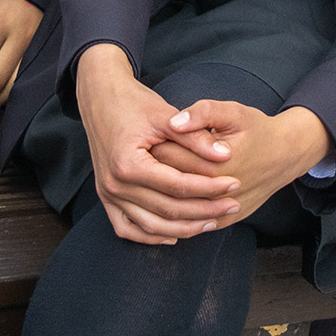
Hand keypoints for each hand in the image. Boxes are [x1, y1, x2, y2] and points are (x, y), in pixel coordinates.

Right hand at [75, 43, 240, 245]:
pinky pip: (127, 228)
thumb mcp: (165, 114)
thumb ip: (195, 137)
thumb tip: (225, 155)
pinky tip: (174, 235)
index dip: (210, 188)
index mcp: (128, 164)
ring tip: (213, 222)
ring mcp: (107, 194)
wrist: (101, 98)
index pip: (178, 186)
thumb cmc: (133, 102)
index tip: (235, 184)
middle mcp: (114, 184)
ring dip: (184, 229)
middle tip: (232, 205)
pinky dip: (151, 236)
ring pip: (151, 226)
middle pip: (167, 210)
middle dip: (205, 211)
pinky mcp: (105, 197)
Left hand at [161, 100, 331, 226]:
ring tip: (154, 174)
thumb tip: (174, 123)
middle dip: (151, 169)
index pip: (165, 158)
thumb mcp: (234, 112)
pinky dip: (175, 214)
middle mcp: (213, 194)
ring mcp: (219, 212)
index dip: (151, 145)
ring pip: (176, 207)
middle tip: (144, 154)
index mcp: (212, 165)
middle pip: (166, 184)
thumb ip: (203, 113)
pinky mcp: (224, 221)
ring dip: (160, 193)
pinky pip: (192, 223)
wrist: (285, 156)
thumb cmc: (257, 131)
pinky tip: (165, 198)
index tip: (144, 136)